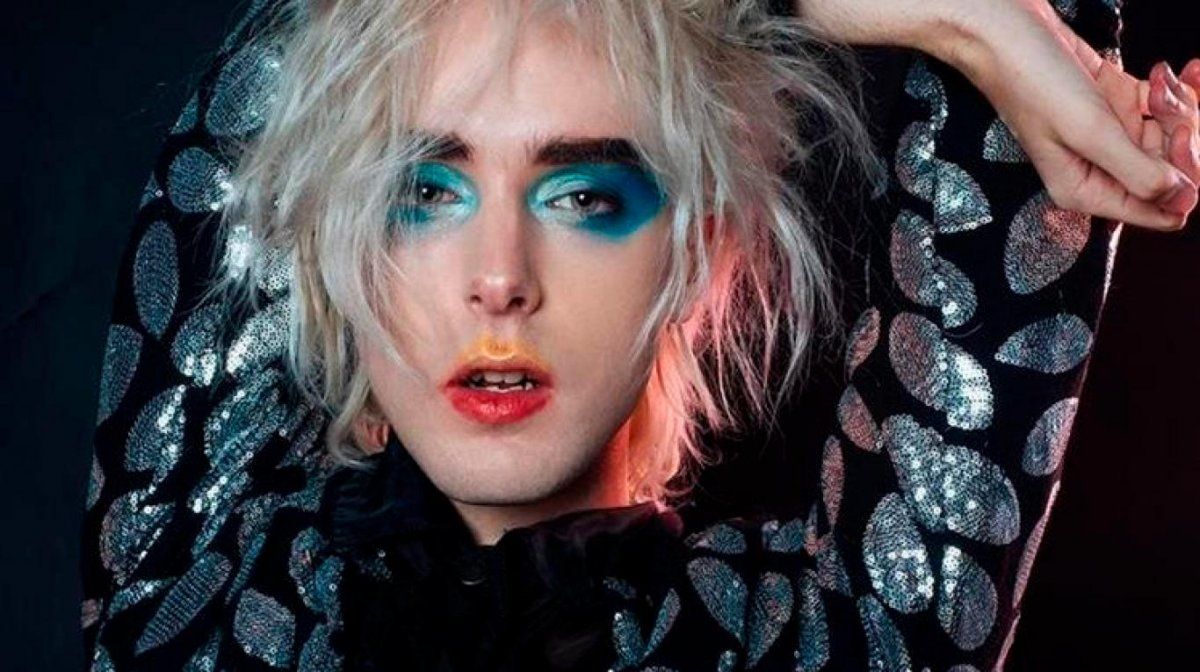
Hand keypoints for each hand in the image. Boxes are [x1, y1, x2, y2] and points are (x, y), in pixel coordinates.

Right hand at [799, 0, 1198, 229]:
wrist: (999, 29)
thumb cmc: (1029, 80)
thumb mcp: (1086, 131)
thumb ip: (1136, 172)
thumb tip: (1180, 197)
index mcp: (1086, 190)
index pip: (1163, 211)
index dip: (1183, 178)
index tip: (1175, 135)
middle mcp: (1100, 169)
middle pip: (1175, 173)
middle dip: (1186, 134)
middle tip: (1166, 100)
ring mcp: (1109, 135)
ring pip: (1175, 138)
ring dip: (1183, 106)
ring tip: (1159, 80)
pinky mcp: (1114, 102)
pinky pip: (1164, 108)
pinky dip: (1174, 89)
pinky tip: (1164, 71)